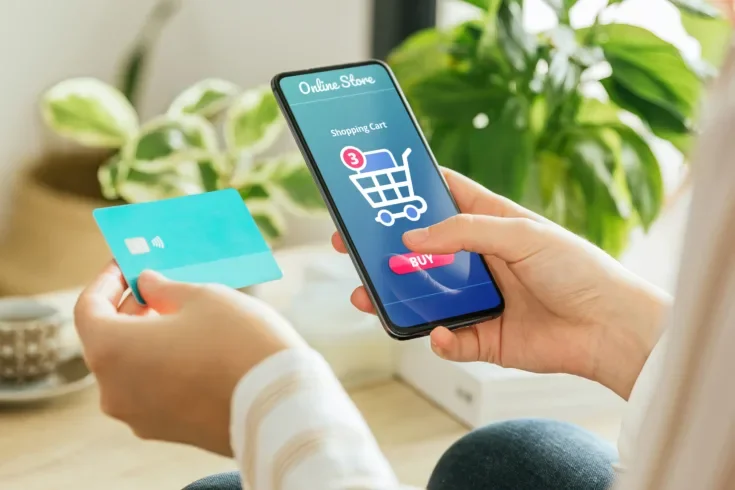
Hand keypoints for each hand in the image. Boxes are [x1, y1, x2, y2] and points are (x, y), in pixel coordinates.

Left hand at [73, 264, 304, 454]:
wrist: (279, 404)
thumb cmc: (239, 343)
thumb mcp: (203, 298)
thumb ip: (164, 287)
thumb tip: (148, 284)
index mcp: (113, 351)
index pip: (88, 309)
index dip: (106, 280)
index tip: (126, 264)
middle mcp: (115, 390)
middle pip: (107, 341)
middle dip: (130, 309)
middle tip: (156, 285)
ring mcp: (139, 416)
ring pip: (130, 368)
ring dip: (146, 338)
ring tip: (180, 315)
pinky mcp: (167, 431)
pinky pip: (152, 390)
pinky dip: (161, 365)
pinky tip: (193, 348)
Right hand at [332, 169, 671, 398]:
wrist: (610, 329)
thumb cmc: (577, 269)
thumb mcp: (521, 234)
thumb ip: (464, 232)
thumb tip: (411, 236)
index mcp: (490, 223)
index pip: (442, 198)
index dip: (409, 192)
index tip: (374, 188)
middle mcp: (478, 259)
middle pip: (421, 249)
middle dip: (385, 248)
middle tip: (349, 245)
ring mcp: (478, 298)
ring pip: (423, 295)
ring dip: (394, 295)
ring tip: (366, 294)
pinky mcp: (483, 336)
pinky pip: (449, 338)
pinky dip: (439, 338)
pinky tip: (439, 333)